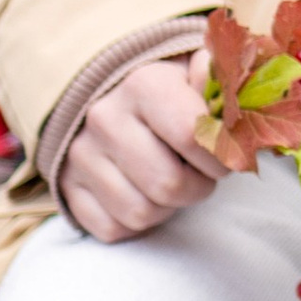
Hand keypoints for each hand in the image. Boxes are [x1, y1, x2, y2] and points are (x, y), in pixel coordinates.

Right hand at [57, 54, 223, 241]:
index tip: (225, 154)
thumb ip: (224, 79)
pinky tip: (145, 195)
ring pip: (141, 213)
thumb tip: (234, 101)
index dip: (222, 157)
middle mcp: (105, 118)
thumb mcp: (200, 71)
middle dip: (198, 187)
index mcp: (144, 84)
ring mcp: (80, 155)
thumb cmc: (170, 89)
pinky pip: (112, 229)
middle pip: (169, 185)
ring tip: (173, 182)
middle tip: (201, 174)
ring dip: (168, 208)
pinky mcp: (67, 186)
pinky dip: (136, 223)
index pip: (196, 139)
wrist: (111, 93)